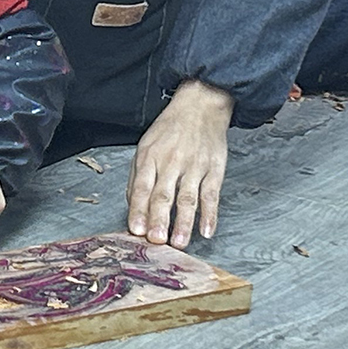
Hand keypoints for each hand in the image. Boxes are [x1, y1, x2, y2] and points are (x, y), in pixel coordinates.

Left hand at [128, 79, 232, 248]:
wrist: (200, 106)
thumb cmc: (170, 129)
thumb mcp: (145, 146)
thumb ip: (137, 177)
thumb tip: (133, 207)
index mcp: (150, 156)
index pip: (142, 187)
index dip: (139, 210)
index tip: (136, 230)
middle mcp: (171, 161)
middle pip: (164, 195)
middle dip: (159, 219)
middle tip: (157, 241)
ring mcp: (194, 166)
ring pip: (188, 198)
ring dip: (184, 222)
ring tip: (179, 242)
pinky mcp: (214, 169)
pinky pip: (212, 194)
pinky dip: (210, 214)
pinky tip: (206, 230)